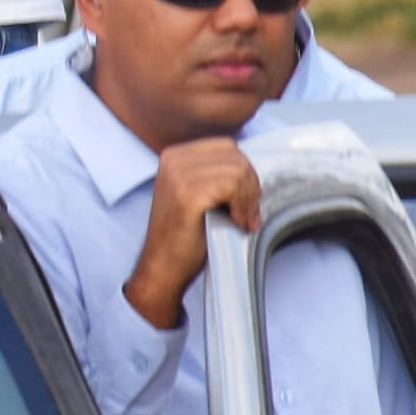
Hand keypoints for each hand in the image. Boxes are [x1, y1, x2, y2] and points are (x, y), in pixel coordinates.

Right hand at [122, 138, 261, 333]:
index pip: (227, 147)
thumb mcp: (197, 194)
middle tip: (246, 215)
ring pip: (238, 171)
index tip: (242, 202)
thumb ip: (216, 175)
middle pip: (235, 156)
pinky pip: (233, 186)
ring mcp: (178, 175)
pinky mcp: (187, 194)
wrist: (163, 268)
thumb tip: (252, 174)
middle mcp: (173, 159)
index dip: (243, 174)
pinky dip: (243, 206)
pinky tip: (236, 223)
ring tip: (241, 220)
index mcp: (174, 156)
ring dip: (248, 199)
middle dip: (250, 187)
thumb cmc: (185, 236)